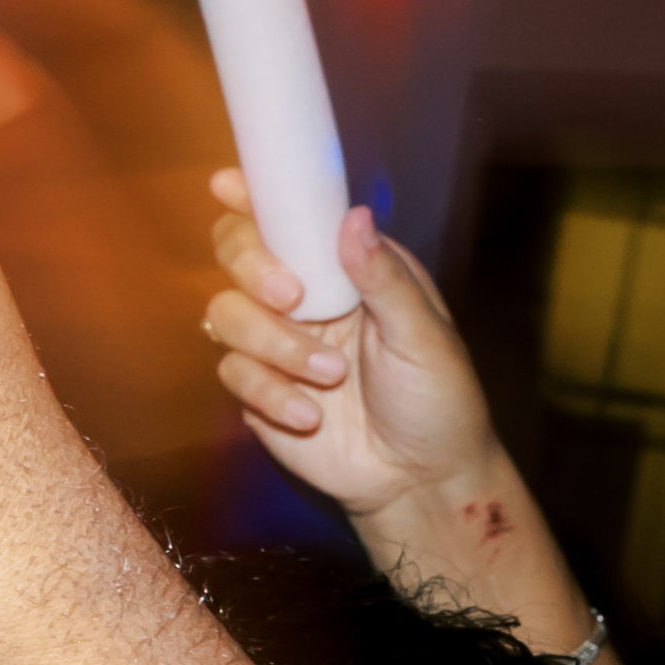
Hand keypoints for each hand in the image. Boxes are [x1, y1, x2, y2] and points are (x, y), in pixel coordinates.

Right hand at [205, 175, 498, 524]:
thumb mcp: (425, 338)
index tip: (229, 184)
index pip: (293, 219)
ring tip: (327, 379)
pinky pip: (231, 372)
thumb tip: (353, 218)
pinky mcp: (256, 387)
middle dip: (253, 270)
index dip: (257, 196)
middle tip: (290, 298)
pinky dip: (268, 393)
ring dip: (273, 346)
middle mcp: (305, 298)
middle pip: (238, 255)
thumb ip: (385, 279)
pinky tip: (309, 416)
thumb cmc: (439, 403)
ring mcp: (276, 342)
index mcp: (348, 271)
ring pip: (225, 314)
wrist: (417, 481)